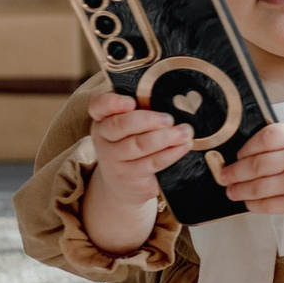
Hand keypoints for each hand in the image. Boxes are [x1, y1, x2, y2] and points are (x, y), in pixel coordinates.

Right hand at [83, 90, 190, 249]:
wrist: (122, 184)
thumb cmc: (131, 143)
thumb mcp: (128, 126)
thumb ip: (141, 110)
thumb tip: (174, 98)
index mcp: (102, 119)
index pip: (99, 106)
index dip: (113, 103)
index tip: (131, 102)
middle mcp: (103, 139)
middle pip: (120, 125)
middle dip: (147, 120)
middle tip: (169, 118)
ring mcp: (114, 160)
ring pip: (138, 145)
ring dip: (165, 137)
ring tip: (185, 131)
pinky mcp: (129, 177)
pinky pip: (152, 162)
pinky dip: (171, 153)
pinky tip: (184, 146)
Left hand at [213, 120, 283, 220]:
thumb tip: (248, 149)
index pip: (265, 137)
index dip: (247, 146)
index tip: (239, 153)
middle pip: (256, 165)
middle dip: (234, 171)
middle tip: (222, 174)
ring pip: (258, 187)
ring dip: (238, 189)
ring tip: (230, 189)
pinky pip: (267, 205)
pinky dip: (252, 204)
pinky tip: (247, 201)